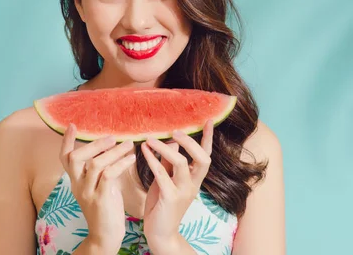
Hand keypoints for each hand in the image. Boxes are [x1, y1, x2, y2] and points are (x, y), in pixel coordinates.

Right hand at [60, 123, 134, 252]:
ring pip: (95, 164)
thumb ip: (101, 169)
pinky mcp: (101, 199)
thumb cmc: (106, 209)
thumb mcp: (99, 187)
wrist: (105, 236)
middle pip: (76, 157)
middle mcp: (78, 185)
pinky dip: (120, 164)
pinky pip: (109, 175)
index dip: (67, 141)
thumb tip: (111, 148)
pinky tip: (131, 159)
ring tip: (128, 144)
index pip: (65, 158)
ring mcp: (88, 192)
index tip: (72, 125)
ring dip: (113, 151)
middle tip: (112, 137)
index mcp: (76, 181)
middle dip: (94, 144)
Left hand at [140, 120, 214, 248]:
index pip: (206, 155)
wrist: (159, 233)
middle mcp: (193, 184)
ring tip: (150, 138)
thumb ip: (169, 162)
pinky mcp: (170, 198)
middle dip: (190, 141)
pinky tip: (143, 150)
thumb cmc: (161, 204)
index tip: (209, 120)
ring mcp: (183, 191)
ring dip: (164, 147)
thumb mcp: (166, 180)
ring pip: (181, 162)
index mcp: (194, 179)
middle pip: (202, 158)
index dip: (208, 138)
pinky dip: (152, 159)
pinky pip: (162, 174)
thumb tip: (170, 141)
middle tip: (175, 130)